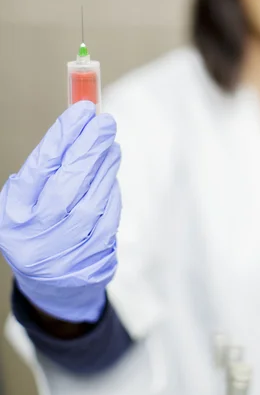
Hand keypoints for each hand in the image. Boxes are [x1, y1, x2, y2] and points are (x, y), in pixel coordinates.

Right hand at [0, 101, 121, 322]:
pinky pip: (108, 217)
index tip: (83, 109)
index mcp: (14, 214)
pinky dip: (112, 193)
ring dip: (105, 167)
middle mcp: (36, 234)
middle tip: (106, 122)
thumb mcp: (30, 199)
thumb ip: (49, 166)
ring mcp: (65, 250)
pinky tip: (111, 176)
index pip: (40, 166)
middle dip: (90, 146)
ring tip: (111, 145)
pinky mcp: (92, 259)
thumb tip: (80, 125)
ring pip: (93, 199)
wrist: (51, 285)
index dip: (63, 135)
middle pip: (68, 182)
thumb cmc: (40, 227)